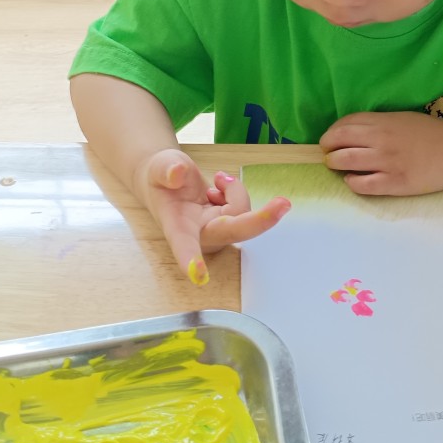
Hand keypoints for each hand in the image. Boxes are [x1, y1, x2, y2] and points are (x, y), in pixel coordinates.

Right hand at [135, 149, 290, 283]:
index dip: (191, 260)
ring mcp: (218, 231)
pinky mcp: (230, 224)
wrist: (169, 180)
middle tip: (283, 203)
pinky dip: (235, 191)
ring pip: (243, 212)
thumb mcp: (159, 166)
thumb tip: (177, 173)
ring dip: (234, 190)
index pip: (184, 244)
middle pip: (234, 231)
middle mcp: (200, 234)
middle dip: (259, 220)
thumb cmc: (161, 177)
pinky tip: (218, 188)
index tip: (199, 276)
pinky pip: (245, 207)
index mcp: (177, 226)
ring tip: (215, 181)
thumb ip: (167, 170)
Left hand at [320, 111, 442, 195]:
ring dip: (335, 164)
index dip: (332, 133)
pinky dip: (352, 182)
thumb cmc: (431, 133)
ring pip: (345, 162)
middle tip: (329, 155)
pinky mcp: (394, 183)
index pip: (344, 124)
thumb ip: (378, 124)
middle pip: (338, 141)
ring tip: (337, 167)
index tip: (330, 140)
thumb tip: (353, 133)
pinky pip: (362, 185)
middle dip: (327, 149)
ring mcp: (386, 162)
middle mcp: (380, 139)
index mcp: (382, 122)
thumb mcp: (402, 119)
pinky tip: (354, 180)